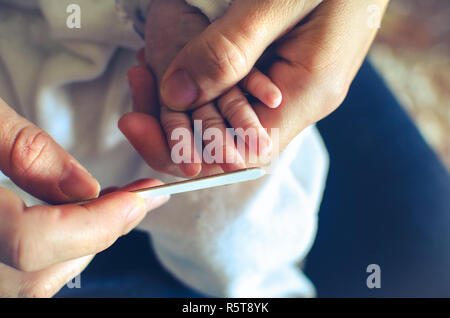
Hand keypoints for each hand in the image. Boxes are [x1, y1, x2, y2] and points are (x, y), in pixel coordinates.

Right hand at [0, 98, 167, 296]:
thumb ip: (25, 151)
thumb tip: (87, 187)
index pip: (33, 243)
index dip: (97, 222)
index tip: (141, 198)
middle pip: (40, 272)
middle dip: (98, 233)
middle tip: (138, 198)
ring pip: (35, 280)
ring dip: (80, 245)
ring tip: (111, 205)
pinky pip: (22, 275)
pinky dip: (56, 251)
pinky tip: (72, 221)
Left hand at [121, 0, 388, 175]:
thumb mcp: (278, 0)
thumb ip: (230, 49)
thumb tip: (176, 94)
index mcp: (308, 92)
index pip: (242, 152)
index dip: (188, 149)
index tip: (139, 123)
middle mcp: (300, 98)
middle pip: (230, 137)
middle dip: (175, 122)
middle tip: (136, 84)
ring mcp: (292, 83)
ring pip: (230, 113)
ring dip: (184, 99)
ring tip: (144, 69)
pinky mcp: (282, 66)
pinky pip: (236, 88)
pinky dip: (200, 79)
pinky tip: (173, 57)